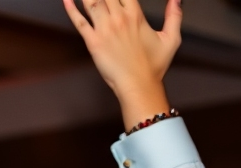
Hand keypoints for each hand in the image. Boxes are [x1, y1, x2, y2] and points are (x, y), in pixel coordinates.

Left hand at [63, 0, 180, 127]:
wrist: (138, 85)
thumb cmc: (154, 66)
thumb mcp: (171, 38)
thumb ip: (174, 15)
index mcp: (135, 15)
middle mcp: (119, 18)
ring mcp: (105, 30)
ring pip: (92, 2)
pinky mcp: (93, 43)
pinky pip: (79, 22)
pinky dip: (71, 10)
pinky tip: (66, 0)